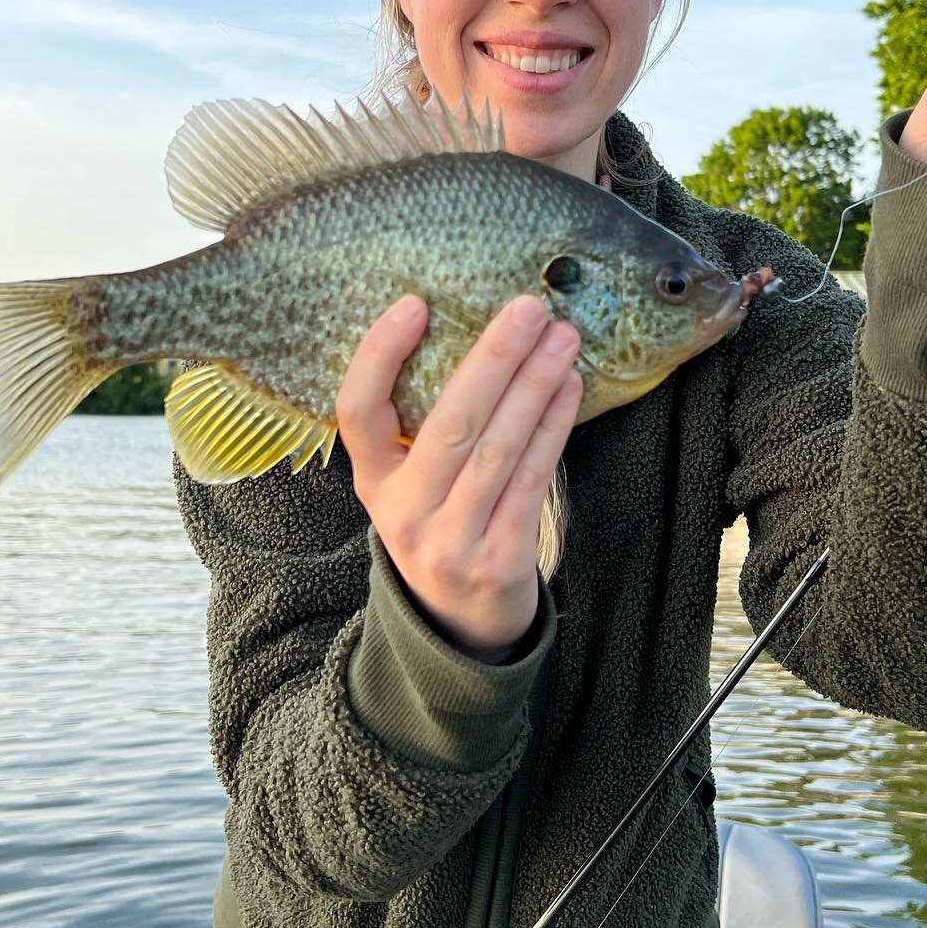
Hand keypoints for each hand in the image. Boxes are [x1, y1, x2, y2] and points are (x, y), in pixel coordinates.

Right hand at [335, 293, 582, 659]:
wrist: (462, 624)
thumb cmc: (443, 524)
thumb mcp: (410, 483)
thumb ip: (422, 425)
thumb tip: (477, 330)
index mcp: (372, 482)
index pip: (356, 413)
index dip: (379, 356)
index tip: (414, 303)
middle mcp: (403, 512)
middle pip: (449, 424)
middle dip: (493, 359)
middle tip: (528, 309)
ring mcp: (451, 540)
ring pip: (497, 449)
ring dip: (535, 386)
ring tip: (562, 339)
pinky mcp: (500, 560)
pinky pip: (531, 479)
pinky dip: (552, 427)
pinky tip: (570, 388)